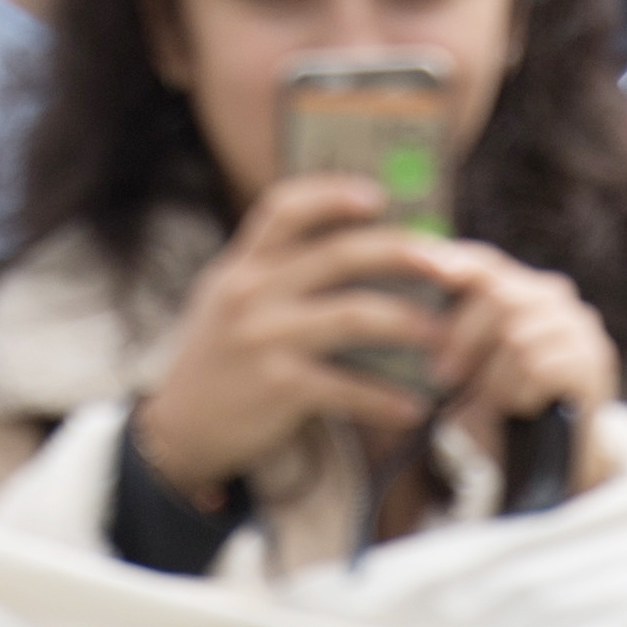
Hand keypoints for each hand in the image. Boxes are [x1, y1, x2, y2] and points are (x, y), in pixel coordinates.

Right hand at [126, 174, 443, 495]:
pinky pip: (347, 385)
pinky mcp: (276, 387)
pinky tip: (414, 405)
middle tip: (448, 265)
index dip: (334, 194)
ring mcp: (263, 338)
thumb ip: (278, 275)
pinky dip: (387, 398)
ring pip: (354, 316)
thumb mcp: (231, 303)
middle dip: (402, 255)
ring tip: (443, 336)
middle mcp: (250, 293)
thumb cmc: (222, 361)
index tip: (379, 195)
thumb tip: (367, 256)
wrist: (177, 432)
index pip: (285, 207)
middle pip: (340, 255)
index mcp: (242, 264)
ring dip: (409, 325)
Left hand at [416, 238, 618, 435]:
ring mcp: (581, 329)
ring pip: (517, 339)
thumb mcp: (478, 361)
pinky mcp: (593, 362)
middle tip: (444, 374)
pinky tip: (526, 407)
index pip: (490, 264)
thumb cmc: (505, 401)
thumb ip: (461, 324)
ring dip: (495, 380)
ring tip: (498, 400)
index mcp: (526, 289)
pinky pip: (538, 368)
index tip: (419, 259)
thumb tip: (427, 281)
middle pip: (500, 297)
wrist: (555, 455)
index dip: (457, 259)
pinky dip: (519, 394)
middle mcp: (559, 300)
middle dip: (464, 337)